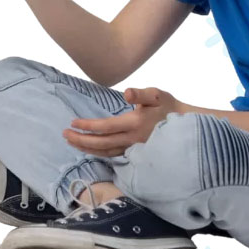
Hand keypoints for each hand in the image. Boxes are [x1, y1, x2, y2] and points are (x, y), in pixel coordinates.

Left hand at [63, 87, 183, 157]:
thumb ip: (141, 94)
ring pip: (105, 151)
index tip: (73, 123)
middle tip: (64, 134)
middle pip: (101, 142)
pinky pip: (112, 154)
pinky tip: (90, 149)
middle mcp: (132, 138)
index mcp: (134, 123)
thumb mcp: (157, 95)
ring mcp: (133, 147)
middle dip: (81, 140)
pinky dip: (98, 153)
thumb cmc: (168, 106)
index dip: (88, 126)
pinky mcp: (135, 151)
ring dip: (87, 148)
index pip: (105, 126)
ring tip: (71, 143)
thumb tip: (127, 93)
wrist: (184, 124)